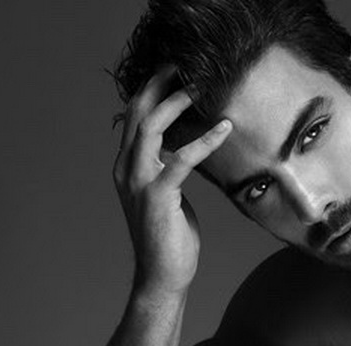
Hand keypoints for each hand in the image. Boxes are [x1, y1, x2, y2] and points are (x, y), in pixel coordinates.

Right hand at [113, 66, 233, 296]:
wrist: (163, 276)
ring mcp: (138, 182)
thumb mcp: (167, 197)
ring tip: (201, 87)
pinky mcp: (158, 196)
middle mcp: (126, 169)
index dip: (152, 92)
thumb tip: (182, 156)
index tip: (174, 73)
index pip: (134, 118)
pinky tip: (224, 128)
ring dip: (176, 103)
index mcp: (127, 167)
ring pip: (151, 127)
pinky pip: (182, 159)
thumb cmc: (170, 240)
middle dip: (159, 84)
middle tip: (183, 64)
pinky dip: (204, 140)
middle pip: (137, 113)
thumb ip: (168, 173)